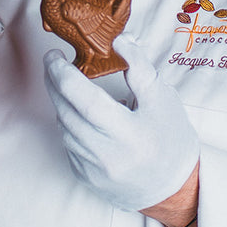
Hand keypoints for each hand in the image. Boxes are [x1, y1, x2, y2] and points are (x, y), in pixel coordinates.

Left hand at [44, 33, 198, 211]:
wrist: (174, 186)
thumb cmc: (170, 137)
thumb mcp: (163, 98)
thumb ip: (140, 67)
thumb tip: (120, 40)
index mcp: (128, 134)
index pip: (85, 100)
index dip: (64, 75)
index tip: (54, 55)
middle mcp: (107, 156)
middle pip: (67, 112)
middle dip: (54, 82)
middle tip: (52, 61)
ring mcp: (93, 170)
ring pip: (63, 127)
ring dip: (60, 102)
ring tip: (66, 83)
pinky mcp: (85, 177)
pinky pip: (67, 143)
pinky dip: (68, 123)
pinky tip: (78, 112)